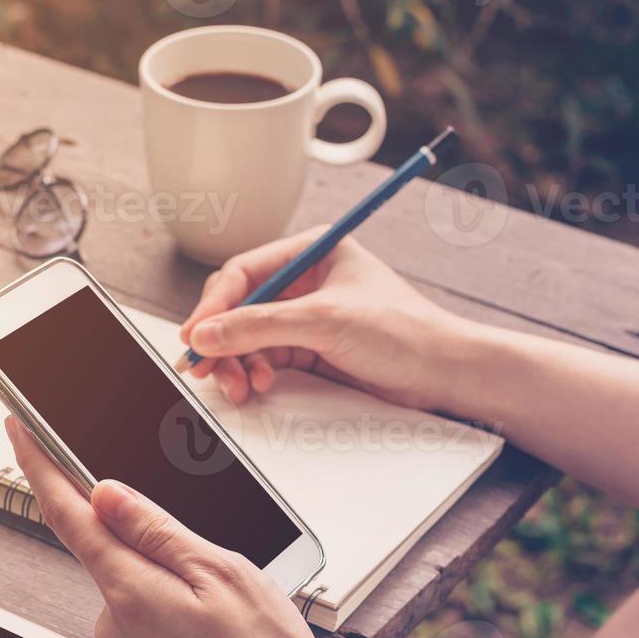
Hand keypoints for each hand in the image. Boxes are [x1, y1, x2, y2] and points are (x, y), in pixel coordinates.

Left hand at [4, 416, 358, 637]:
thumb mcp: (220, 574)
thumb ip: (156, 530)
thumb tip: (104, 493)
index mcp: (127, 588)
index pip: (66, 512)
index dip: (39, 463)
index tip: (20, 426)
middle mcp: (114, 618)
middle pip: (104, 541)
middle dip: (141, 523)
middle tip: (196, 536)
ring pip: (137, 575)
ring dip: (174, 567)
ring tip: (232, 595)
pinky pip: (153, 604)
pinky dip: (181, 596)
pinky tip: (223, 617)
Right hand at [180, 227, 479, 410]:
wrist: (443, 373)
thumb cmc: (403, 331)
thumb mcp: (324, 322)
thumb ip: (259, 326)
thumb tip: (205, 335)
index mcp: (311, 252)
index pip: (243, 273)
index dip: (214, 306)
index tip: (194, 336)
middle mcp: (304, 281)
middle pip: (238, 306)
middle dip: (220, 339)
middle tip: (201, 367)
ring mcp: (304, 316)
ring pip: (247, 336)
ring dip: (235, 361)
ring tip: (238, 385)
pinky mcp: (308, 349)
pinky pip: (263, 357)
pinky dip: (252, 371)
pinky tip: (257, 385)